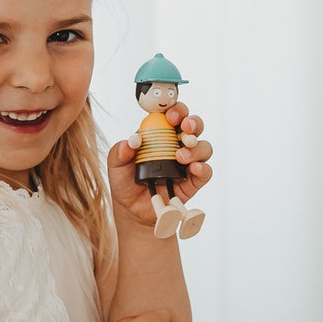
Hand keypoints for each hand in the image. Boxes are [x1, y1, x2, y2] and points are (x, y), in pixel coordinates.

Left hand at [107, 102, 214, 232]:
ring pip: (203, 147)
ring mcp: (188, 163)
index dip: (176, 110)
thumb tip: (132, 140)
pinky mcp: (194, 181)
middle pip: (194, 126)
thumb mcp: (116, 165)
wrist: (133, 211)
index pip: (173, 115)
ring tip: (180, 156)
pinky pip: (206, 171)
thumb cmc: (126, 183)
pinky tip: (193, 168)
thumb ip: (120, 151)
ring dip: (195, 147)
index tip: (170, 116)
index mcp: (160, 135)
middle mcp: (177, 145)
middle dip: (192, 122)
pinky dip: (202, 168)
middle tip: (183, 127)